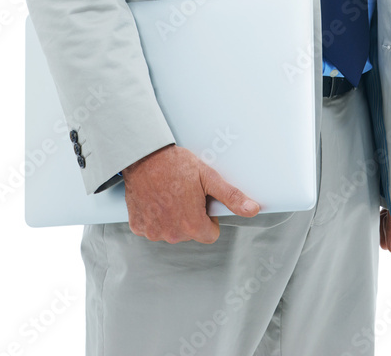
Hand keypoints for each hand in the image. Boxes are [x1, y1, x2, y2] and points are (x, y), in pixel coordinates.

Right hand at [122, 144, 260, 242]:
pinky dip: (154, 216)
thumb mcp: (208, 177)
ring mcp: (153, 231)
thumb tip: (252, 209)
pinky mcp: (138, 226)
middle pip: (190, 234)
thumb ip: (231, 196)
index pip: (210, 235)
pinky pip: (152, 228)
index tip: (200, 201)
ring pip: (171, 231)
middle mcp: (172, 233)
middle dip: (190, 217)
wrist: (144, 155)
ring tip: (169, 193)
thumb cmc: (175, 164)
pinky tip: (155, 198)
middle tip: (184, 193)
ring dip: (172, 217)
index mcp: (192, 225)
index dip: (208, 218)